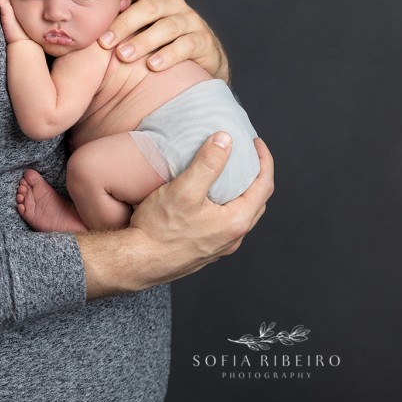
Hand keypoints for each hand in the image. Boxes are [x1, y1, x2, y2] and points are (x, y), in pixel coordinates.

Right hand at [78, 134, 273, 295]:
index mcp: (236, 222)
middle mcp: (232, 238)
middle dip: (256, 176)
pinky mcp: (204, 251)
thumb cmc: (159, 229)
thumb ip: (208, 163)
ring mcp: (219, 247)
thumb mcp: (184, 189)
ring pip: (241, 215)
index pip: (264, 185)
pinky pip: (225, 225)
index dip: (264, 160)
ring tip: (229, 175)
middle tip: (246, 156)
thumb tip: (225, 139)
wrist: (137, 262)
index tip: (256, 142)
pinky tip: (208, 200)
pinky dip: (226, 206)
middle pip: (257, 202)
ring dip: (241, 193)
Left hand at [98, 0, 229, 80]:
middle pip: (149, 7)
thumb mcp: (135, 24)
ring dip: (142, 42)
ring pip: (166, 27)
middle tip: (104, 41)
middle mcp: (172, 3)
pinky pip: (184, 46)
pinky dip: (167, 55)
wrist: (197, 59)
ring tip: (123, 56)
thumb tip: (68, 19)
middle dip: (124, 24)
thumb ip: (113, 17)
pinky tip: (152, 65)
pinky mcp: (200, 40)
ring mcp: (189, 20)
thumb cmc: (153, 39)